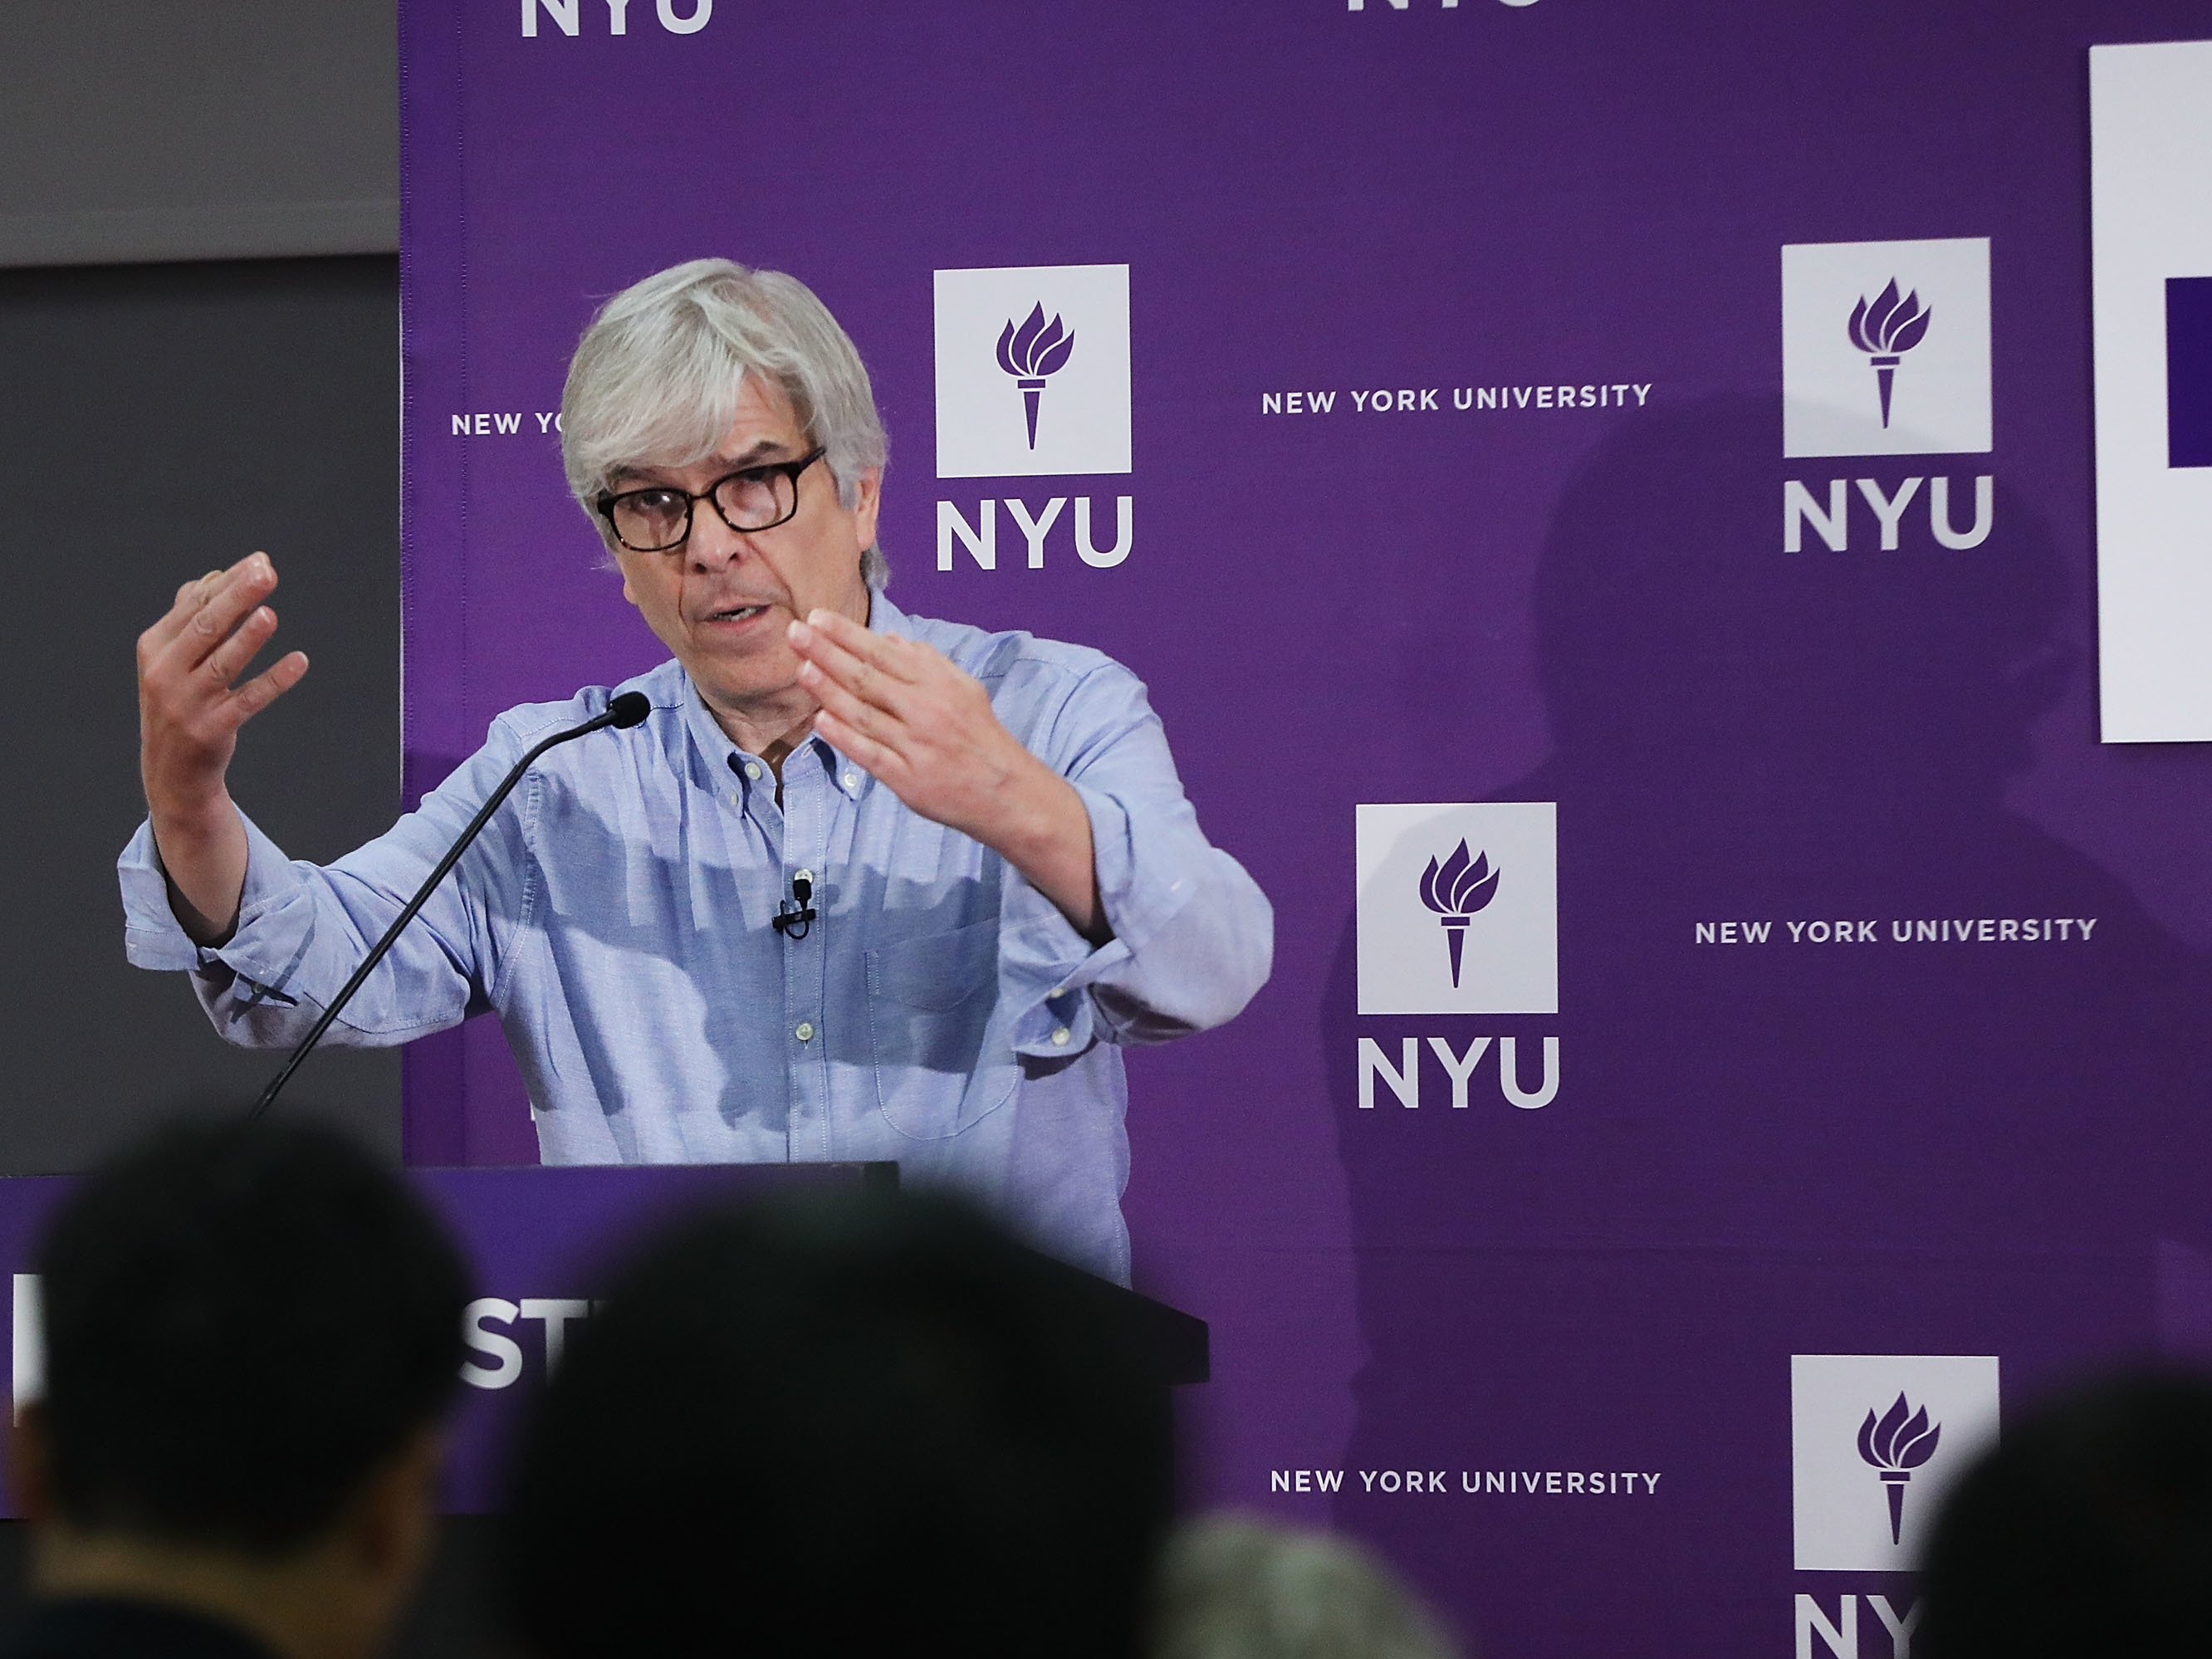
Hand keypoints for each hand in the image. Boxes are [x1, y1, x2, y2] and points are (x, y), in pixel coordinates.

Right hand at [136, 553, 308, 939]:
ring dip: (247, 638)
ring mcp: (187, 702)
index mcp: (155, 646)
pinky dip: (274, 681)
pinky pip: (248, 701)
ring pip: (222, 664)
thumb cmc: (178, 698)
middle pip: (205, 626)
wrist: (171, 768)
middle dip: (236, 597)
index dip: (227, 581)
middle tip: (267, 572)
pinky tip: (300, 661)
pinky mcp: (212, 728)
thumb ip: (191, 616)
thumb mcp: (172, 658)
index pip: (192, 605)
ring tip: (271, 614)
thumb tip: (216, 575)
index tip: (261, 561)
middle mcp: (165, 672)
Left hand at [788, 610, 1106, 940]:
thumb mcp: (964, 688)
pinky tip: (821, 720)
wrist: (1005, 791)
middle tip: (795, 633)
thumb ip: (926, 661)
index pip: (883, 653)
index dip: (847, 634)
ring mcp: (914, 746)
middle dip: (827, 652)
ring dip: (828, 690)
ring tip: (802, 668)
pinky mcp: (906, 780)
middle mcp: (925, 711)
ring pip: (863, 713)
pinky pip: (869, 754)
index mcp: (937, 685)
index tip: (816, 618)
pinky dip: (844, 737)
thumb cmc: (979, 736)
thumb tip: (888, 638)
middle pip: (867, 678)